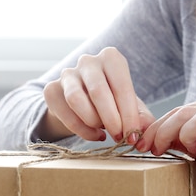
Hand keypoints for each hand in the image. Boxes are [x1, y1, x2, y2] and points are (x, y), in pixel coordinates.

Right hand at [39, 47, 154, 143]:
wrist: (86, 101)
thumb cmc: (114, 100)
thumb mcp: (131, 106)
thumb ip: (141, 117)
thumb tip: (143, 128)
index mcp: (111, 58)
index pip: (121, 86)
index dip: (128, 114)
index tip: (132, 135)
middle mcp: (88, 61)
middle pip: (98, 91)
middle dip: (111, 119)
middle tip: (119, 138)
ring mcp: (67, 74)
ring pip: (76, 99)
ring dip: (93, 122)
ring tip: (104, 132)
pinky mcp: (51, 89)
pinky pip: (64, 112)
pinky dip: (80, 129)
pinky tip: (93, 134)